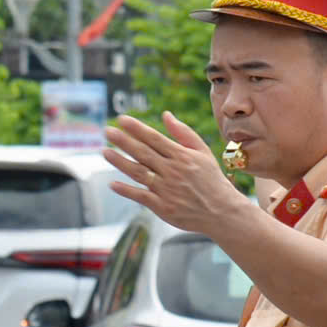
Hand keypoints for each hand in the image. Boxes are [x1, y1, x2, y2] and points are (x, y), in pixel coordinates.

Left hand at [104, 114, 248, 237]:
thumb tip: (165, 115)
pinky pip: (140, 196)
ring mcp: (166, 189)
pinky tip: (112, 184)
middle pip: (143, 153)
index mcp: (182, 156)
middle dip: (123, 141)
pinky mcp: (162, 207)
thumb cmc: (211, 179)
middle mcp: (172, 170)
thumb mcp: (202, 152)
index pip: (154, 138)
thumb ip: (184, 133)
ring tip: (104, 151)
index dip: (137, 128)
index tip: (121, 119)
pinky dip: (126, 190)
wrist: (221, 211)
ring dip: (119, 162)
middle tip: (107, 131)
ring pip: (138, 172)